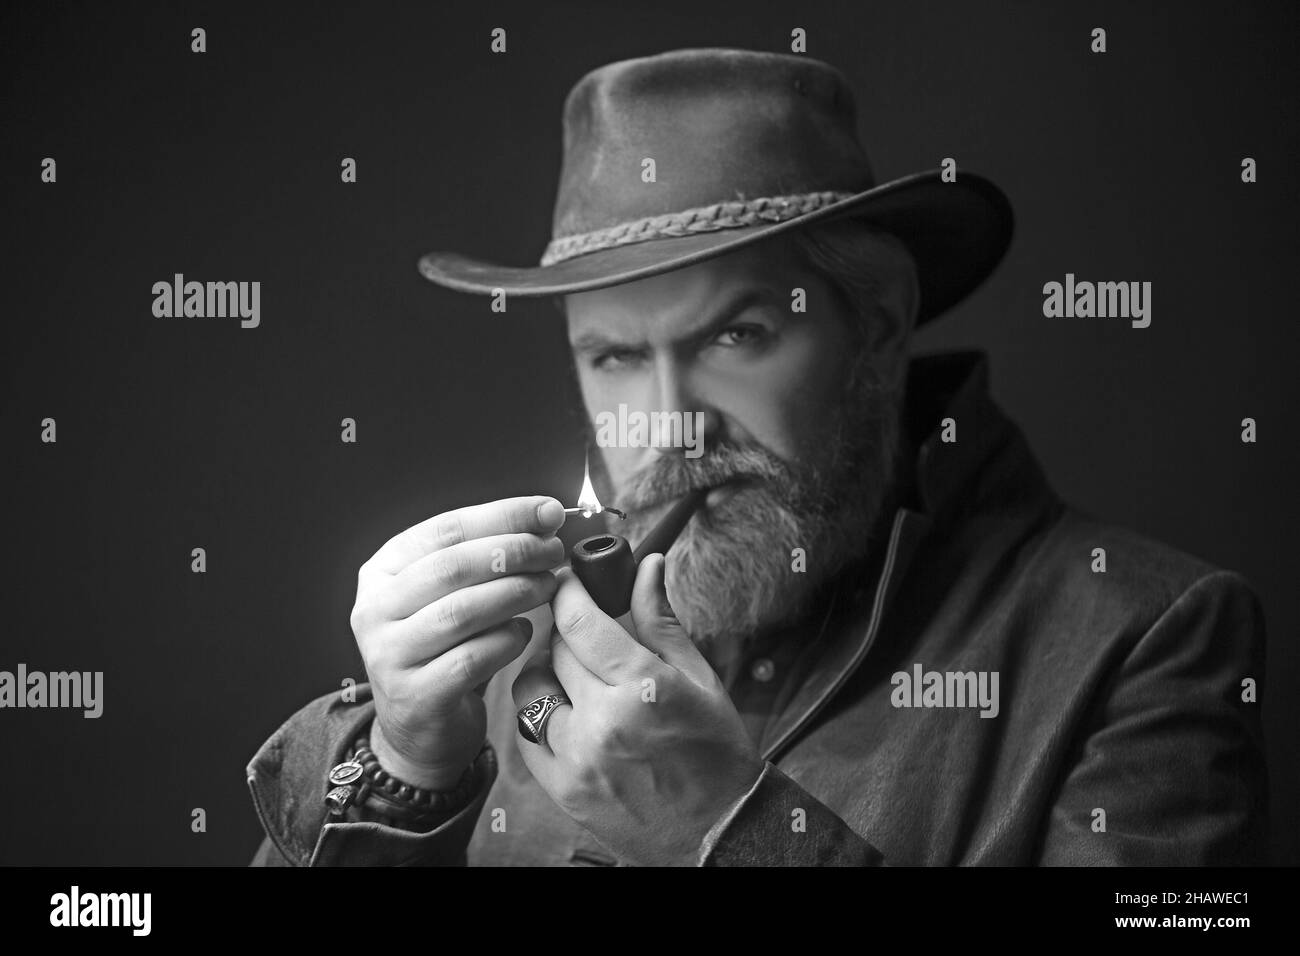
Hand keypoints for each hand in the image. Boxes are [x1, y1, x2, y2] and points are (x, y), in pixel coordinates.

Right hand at [351, 496, 565, 788]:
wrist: (421, 726)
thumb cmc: (446, 647)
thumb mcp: (452, 593)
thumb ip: (487, 555)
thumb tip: (545, 516)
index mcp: (383, 571)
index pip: (445, 528)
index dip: (503, 515)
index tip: (549, 511)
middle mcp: (375, 609)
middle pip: (452, 566)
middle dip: (514, 551)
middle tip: (553, 551)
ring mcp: (388, 654)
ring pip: (461, 611)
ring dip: (516, 592)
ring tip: (549, 586)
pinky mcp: (413, 696)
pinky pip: (470, 659)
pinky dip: (506, 640)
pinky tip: (525, 632)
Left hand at [512, 553, 764, 865]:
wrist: (717, 831)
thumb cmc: (716, 751)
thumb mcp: (700, 678)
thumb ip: (660, 621)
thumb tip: (645, 567)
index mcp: (642, 687)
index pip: (579, 621)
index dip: (567, 592)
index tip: (567, 582)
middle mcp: (603, 721)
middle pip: (556, 651)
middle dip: (567, 633)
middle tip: (585, 633)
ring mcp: (578, 758)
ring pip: (531, 691)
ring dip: (547, 673)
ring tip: (575, 675)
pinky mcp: (563, 788)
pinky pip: (526, 735)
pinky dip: (539, 716)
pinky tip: (566, 712)